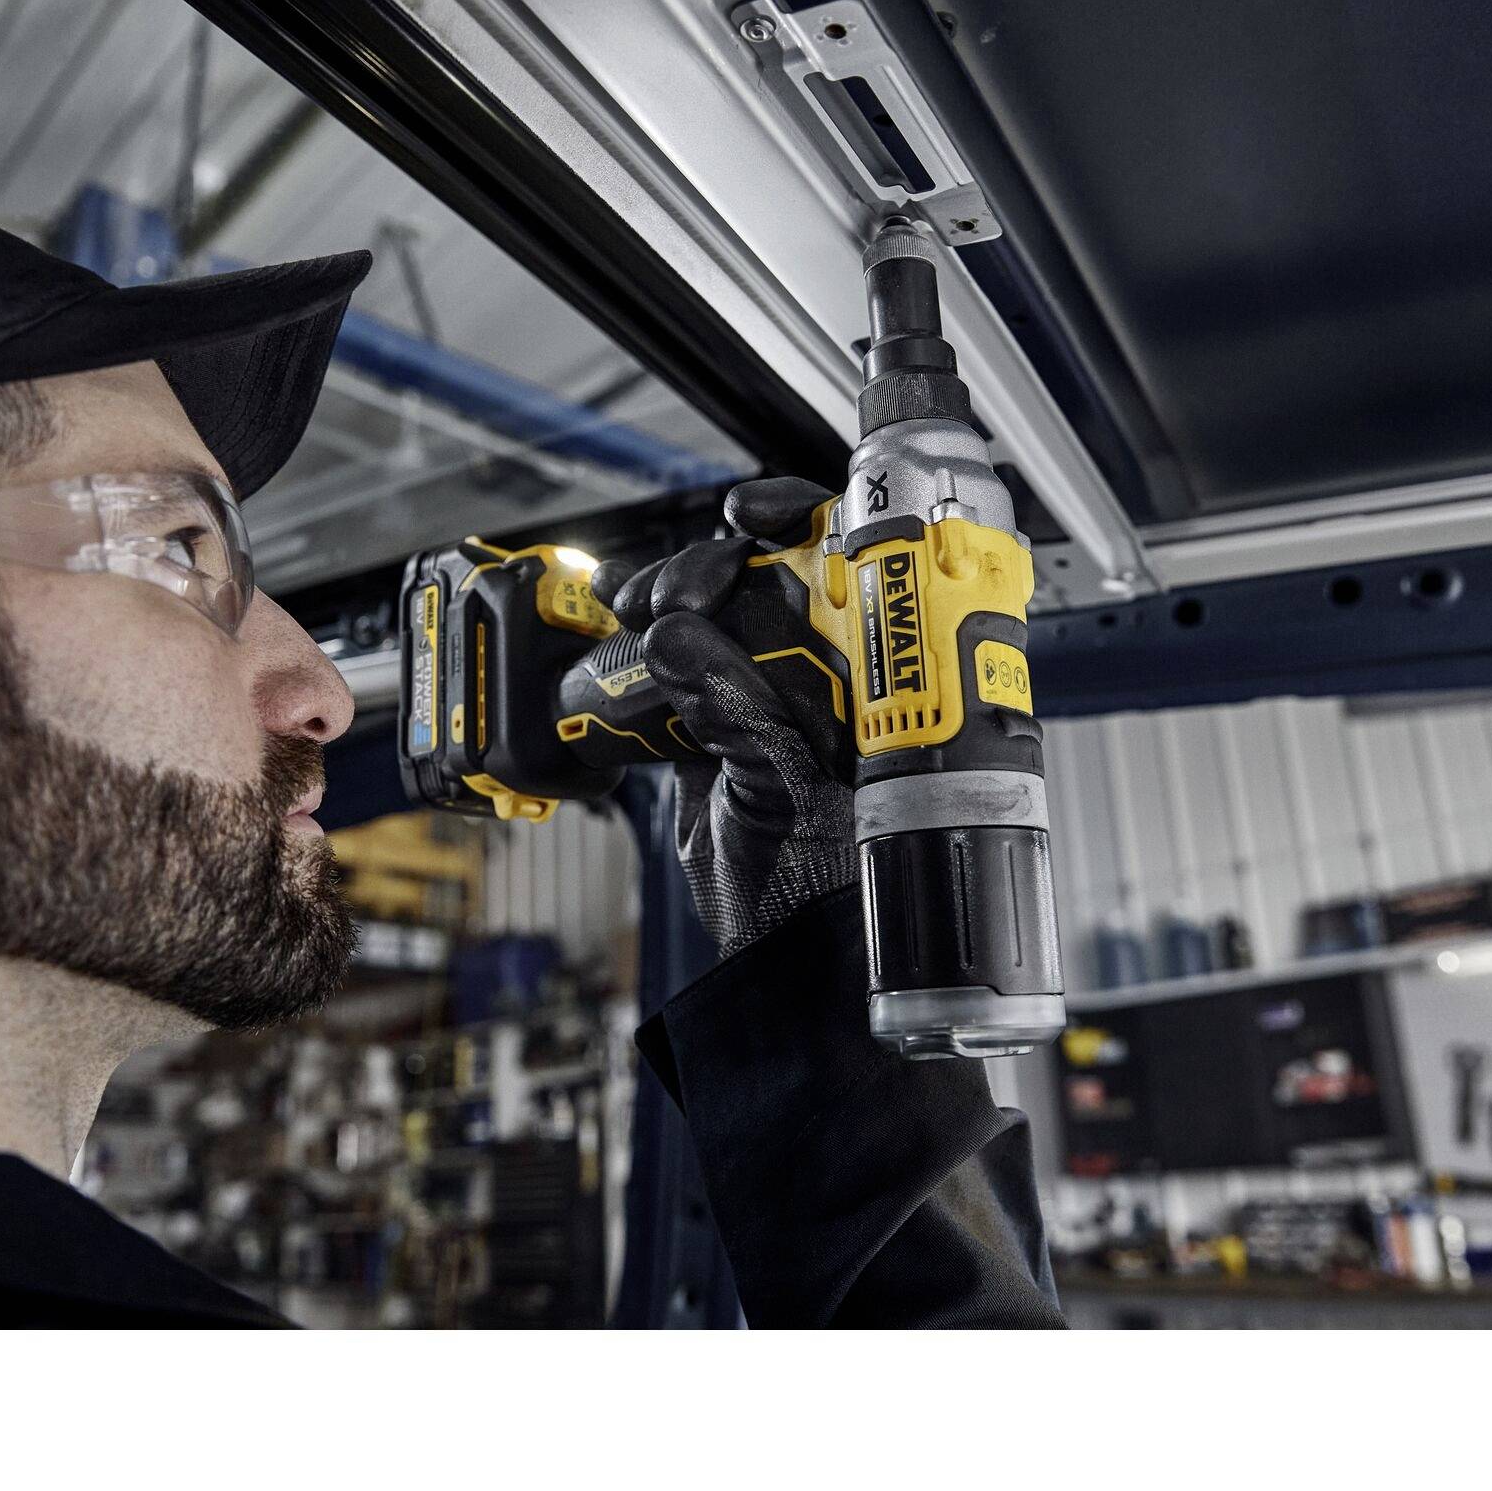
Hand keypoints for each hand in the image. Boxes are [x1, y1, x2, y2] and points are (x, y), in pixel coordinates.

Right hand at [594, 478, 852, 956]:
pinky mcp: (722, 734)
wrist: (789, 977)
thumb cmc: (832, 902)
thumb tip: (678, 639)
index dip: (805, 524)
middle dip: (712, 570)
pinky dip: (638, 654)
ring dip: (666, 603)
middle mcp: (834, 686)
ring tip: (634, 614)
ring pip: (719, 620)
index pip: (855, 571)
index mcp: (879, 688)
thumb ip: (740, 713)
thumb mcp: (787, 799)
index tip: (749, 513)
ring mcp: (775, 707)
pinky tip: (613, 628)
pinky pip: (680, 674)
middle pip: (773, 582)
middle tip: (670, 598)